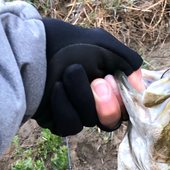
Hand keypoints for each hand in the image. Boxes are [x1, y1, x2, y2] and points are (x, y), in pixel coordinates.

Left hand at [32, 18, 141, 135]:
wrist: (29, 47)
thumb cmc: (66, 44)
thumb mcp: (103, 45)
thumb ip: (128, 61)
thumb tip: (139, 85)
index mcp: (108, 86)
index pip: (126, 108)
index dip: (124, 101)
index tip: (113, 81)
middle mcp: (94, 102)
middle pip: (111, 121)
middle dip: (105, 103)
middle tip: (98, 83)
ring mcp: (76, 113)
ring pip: (89, 121)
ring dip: (81, 95)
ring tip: (68, 73)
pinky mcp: (57, 122)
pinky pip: (70, 125)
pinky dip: (64, 106)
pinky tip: (56, 88)